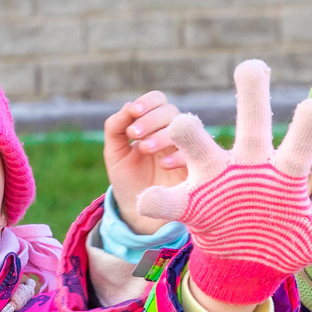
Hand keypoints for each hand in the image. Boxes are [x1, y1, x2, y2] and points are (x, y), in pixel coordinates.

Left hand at [102, 91, 190, 233]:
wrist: (138, 211)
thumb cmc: (128, 178)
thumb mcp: (115, 153)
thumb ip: (115, 128)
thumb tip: (127, 107)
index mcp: (154, 124)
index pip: (158, 101)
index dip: (148, 102)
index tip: (133, 112)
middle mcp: (173, 132)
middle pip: (170, 111)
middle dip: (151, 119)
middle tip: (134, 133)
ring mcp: (186, 149)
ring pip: (184, 130)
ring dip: (163, 135)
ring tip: (144, 148)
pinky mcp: (195, 168)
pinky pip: (197, 155)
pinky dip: (180, 156)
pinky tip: (164, 164)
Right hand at [135, 60, 311, 305]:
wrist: (244, 257)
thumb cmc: (281, 236)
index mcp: (283, 170)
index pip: (300, 142)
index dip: (309, 125)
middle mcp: (248, 163)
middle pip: (251, 122)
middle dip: (251, 95)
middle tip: (252, 66)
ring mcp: (215, 179)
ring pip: (199, 146)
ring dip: (190, 135)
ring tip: (184, 123)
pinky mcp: (191, 202)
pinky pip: (169, 201)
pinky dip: (157, 201)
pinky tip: (148, 202)